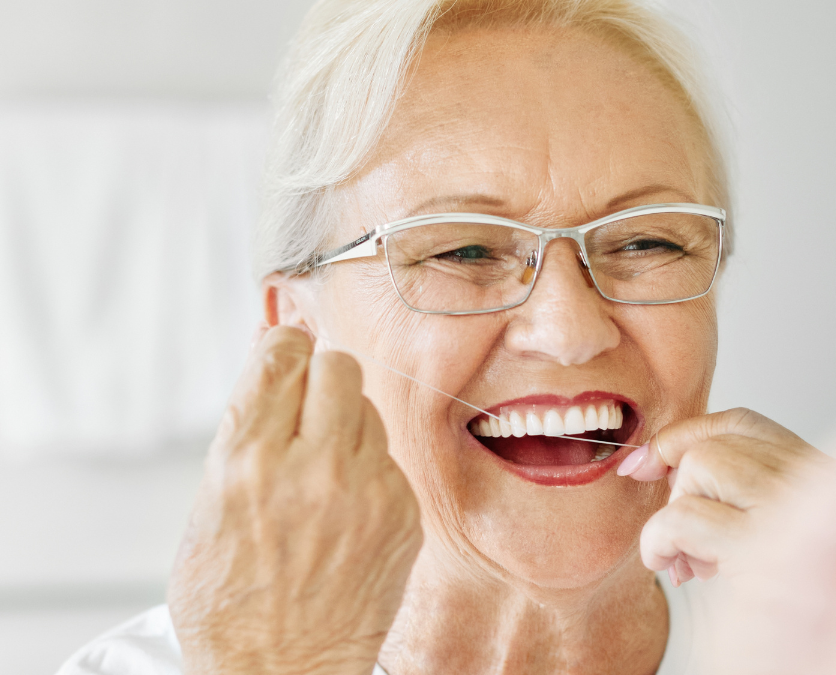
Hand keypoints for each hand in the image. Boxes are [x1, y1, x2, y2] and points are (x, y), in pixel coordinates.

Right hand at [167, 326, 421, 674]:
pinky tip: (345, 505)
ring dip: (344, 422)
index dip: (282, 347)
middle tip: (306, 402)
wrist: (278, 673)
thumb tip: (272, 360)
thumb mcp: (207, 509)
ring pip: (367, 407)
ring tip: (320, 467)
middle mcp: (313, 468)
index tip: (283, 354)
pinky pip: (388, 458)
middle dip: (319, 373)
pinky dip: (368, 469)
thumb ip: (244, 433)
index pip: (280, 353)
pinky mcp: (402, 514)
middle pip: (338, 364)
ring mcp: (367, 491)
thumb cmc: (230, 601)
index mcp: (248, 461)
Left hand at [619, 407, 834, 584]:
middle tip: (691, 545)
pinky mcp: (768, 552)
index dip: (688, 435)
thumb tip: (663, 461)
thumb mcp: (780, 539)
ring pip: (702, 465)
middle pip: (722, 440)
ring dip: (677, 511)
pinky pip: (684, 516)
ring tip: (691, 563)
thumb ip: (746, 497)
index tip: (652, 462)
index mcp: (832, 478)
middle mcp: (829, 485)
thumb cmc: (805, 622)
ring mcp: (802, 514)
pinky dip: (660, 538)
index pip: (746, 424)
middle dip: (685, 486)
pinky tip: (670, 566)